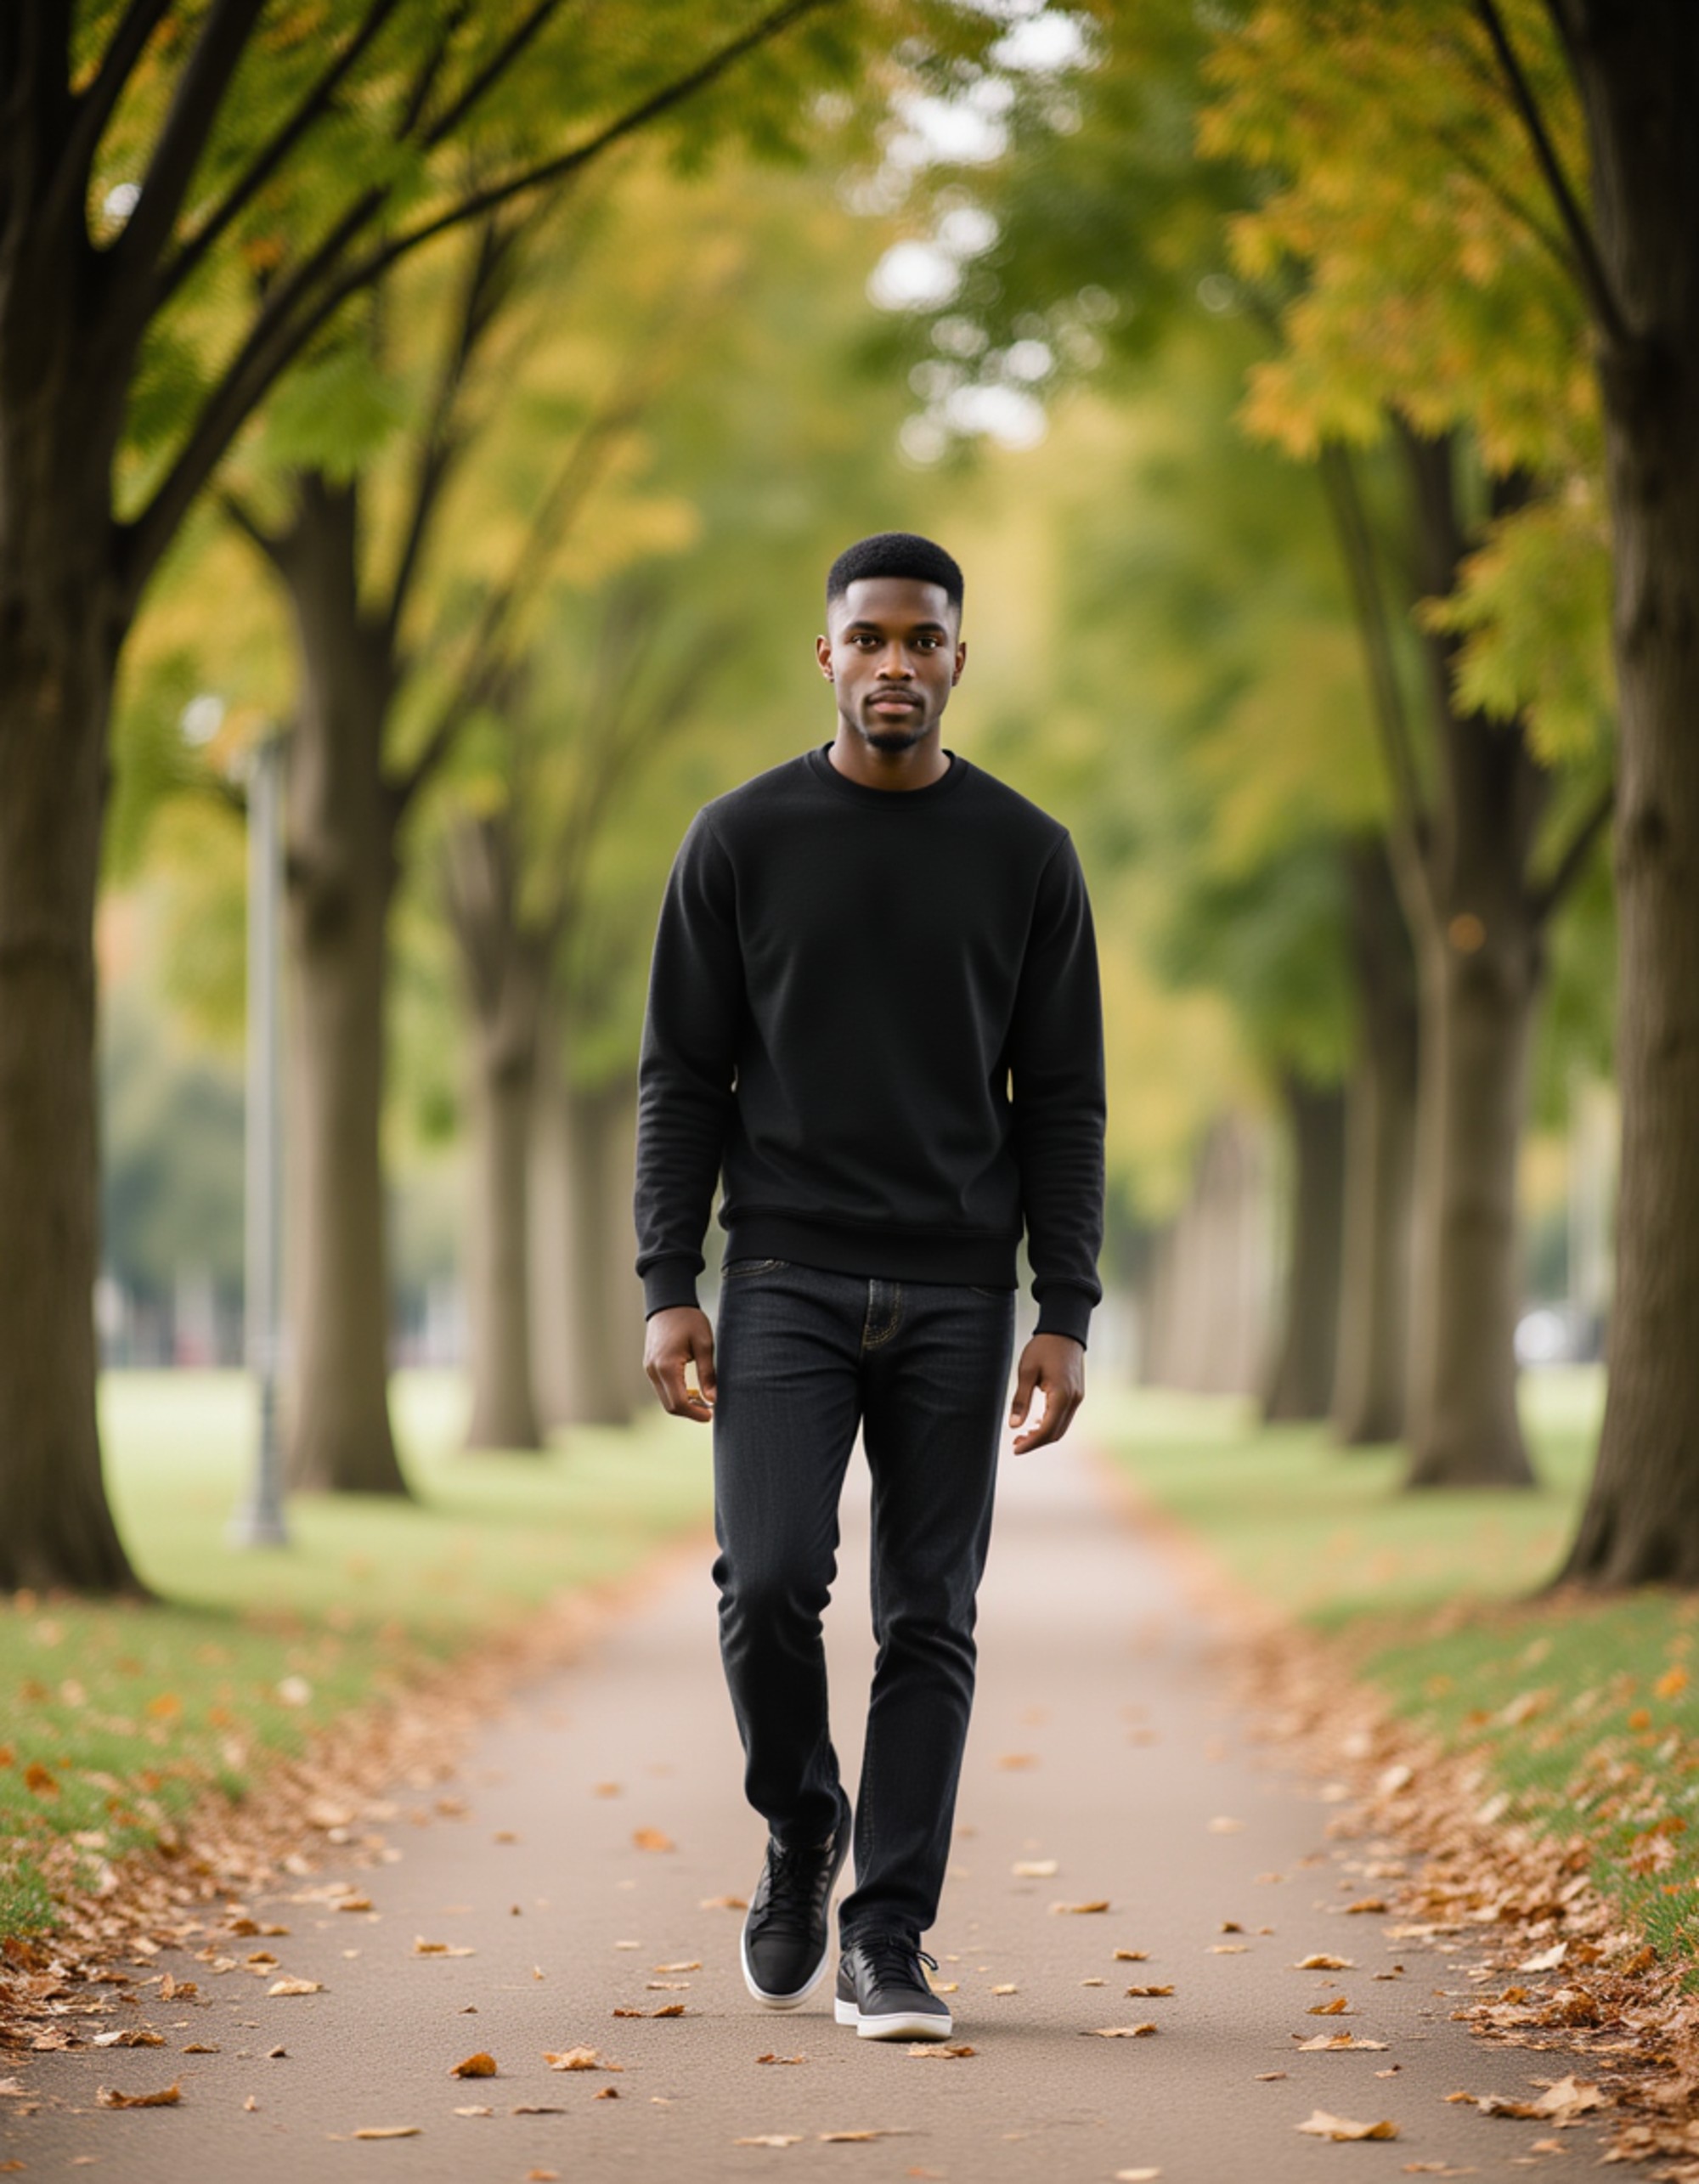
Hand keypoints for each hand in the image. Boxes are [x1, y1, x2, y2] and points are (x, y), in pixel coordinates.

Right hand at [645, 1305, 716, 1421]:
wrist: (668, 1302)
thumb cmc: (688, 1319)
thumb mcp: (704, 1344)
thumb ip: (708, 1373)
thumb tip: (713, 1399)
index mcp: (667, 1367)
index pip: (679, 1403)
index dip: (695, 1413)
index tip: (711, 1415)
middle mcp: (653, 1371)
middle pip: (670, 1405)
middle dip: (690, 1411)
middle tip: (709, 1410)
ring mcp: (649, 1369)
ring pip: (665, 1399)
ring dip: (683, 1404)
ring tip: (703, 1399)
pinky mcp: (650, 1366)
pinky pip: (662, 1388)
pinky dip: (676, 1394)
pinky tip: (691, 1390)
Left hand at [1008, 1333, 1084, 1452]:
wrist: (1065, 1331)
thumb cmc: (1043, 1348)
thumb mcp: (1026, 1371)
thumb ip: (1020, 1400)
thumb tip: (1013, 1426)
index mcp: (1061, 1395)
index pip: (1047, 1430)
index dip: (1031, 1443)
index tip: (1015, 1448)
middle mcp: (1074, 1400)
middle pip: (1056, 1433)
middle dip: (1036, 1442)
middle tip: (1016, 1443)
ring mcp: (1078, 1398)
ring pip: (1062, 1427)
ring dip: (1044, 1435)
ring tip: (1023, 1435)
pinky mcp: (1077, 1394)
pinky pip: (1065, 1417)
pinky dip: (1051, 1424)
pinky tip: (1037, 1422)